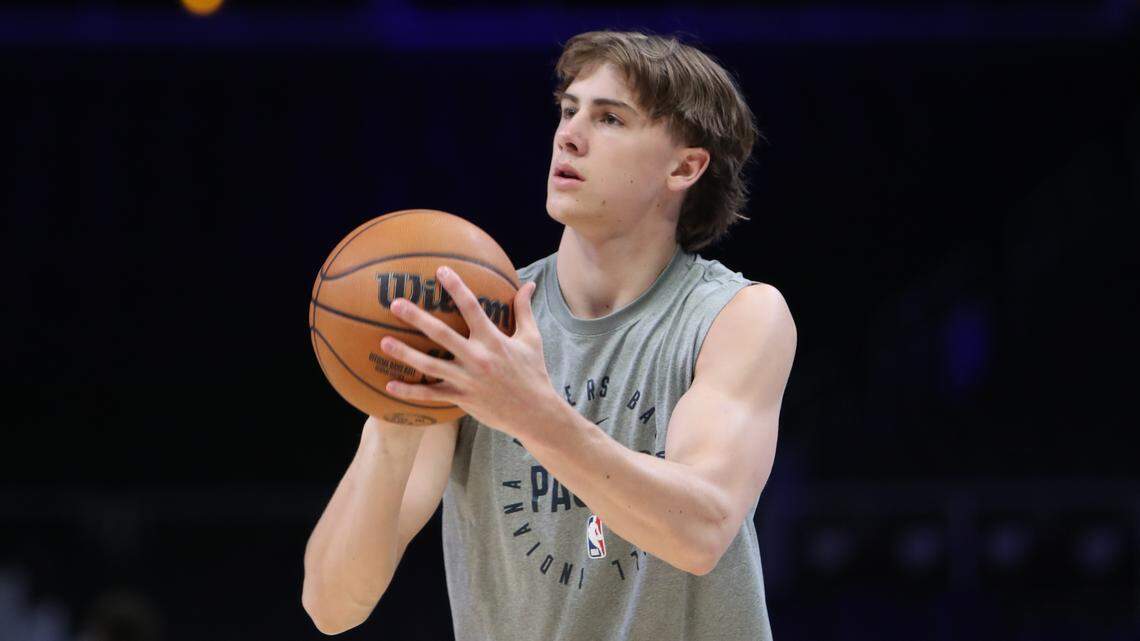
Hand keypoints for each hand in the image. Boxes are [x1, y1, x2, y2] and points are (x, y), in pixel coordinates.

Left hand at [379, 265, 558, 437]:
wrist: (534, 413)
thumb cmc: (533, 373)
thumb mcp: (532, 339)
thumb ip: (524, 311)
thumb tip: (527, 285)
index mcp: (493, 340)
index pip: (471, 307)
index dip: (456, 287)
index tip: (440, 271)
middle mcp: (477, 358)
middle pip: (441, 334)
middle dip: (417, 318)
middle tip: (395, 304)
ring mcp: (466, 380)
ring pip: (429, 366)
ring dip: (405, 353)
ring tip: (383, 342)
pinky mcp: (461, 399)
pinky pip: (430, 395)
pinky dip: (409, 392)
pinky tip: (389, 385)